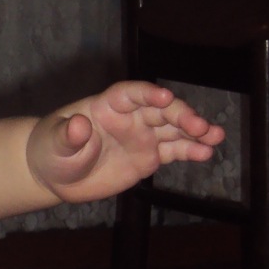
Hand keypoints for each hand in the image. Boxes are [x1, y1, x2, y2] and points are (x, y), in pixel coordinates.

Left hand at [26, 82, 222, 203]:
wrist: (57, 174)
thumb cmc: (53, 150)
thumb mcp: (56, 143)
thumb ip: (69, 135)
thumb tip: (78, 125)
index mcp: (108, 105)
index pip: (132, 94)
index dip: (148, 94)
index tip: (164, 97)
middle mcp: (130, 117)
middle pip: (160, 110)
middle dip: (181, 115)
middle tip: (200, 126)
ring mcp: (142, 136)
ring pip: (173, 129)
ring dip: (195, 131)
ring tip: (216, 136)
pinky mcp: (149, 156)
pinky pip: (173, 151)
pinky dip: (190, 151)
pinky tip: (206, 153)